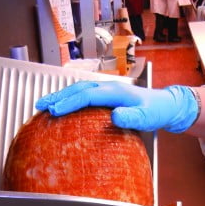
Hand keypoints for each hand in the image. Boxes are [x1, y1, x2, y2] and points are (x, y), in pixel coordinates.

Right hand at [36, 82, 199, 132]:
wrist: (164, 105)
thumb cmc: (155, 111)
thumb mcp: (147, 118)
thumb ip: (133, 118)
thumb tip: (116, 116)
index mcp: (114, 91)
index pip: (87, 95)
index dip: (69, 103)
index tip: (55, 112)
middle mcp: (107, 87)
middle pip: (77, 89)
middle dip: (57, 97)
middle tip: (40, 107)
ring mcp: (105, 89)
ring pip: (77, 89)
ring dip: (59, 96)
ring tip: (43, 105)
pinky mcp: (104, 95)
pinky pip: (82, 94)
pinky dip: (68, 99)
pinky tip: (60, 107)